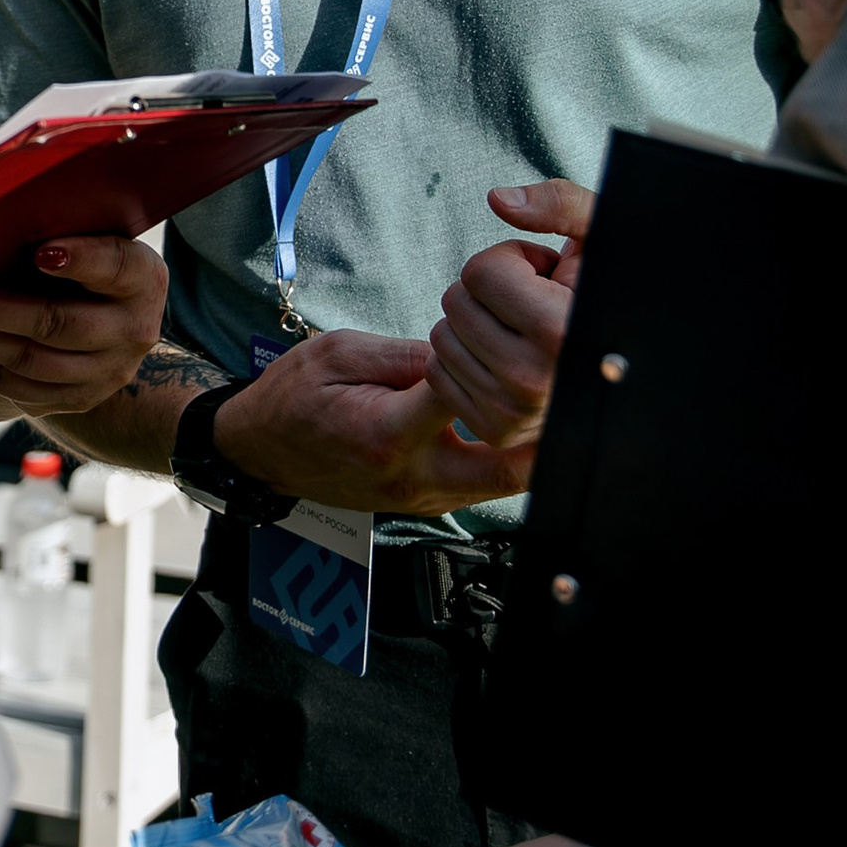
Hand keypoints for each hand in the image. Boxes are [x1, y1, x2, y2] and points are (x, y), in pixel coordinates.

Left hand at [0, 233, 169, 415]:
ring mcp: (107, 372)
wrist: (110, 325)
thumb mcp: (88, 235)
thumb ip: (57, 225)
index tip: (40, 252)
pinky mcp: (77, 398)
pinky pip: (17, 388)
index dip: (81, 260)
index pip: (115, 266)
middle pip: (59, 323)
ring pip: (31, 363)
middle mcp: (134, 330)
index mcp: (143, 277)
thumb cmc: (84, 258)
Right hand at [212, 326, 534, 518]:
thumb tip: (467, 350)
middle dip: (553, 437)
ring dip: (537, 448)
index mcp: (386, 433)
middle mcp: (412, 476)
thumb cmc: (295, 397)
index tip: (535, 343)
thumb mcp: (340, 353)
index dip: (504, 369)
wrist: (261, 451)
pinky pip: (484, 486)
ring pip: (504, 485)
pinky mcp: (428, 503)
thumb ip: (406, 355)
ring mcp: (423, 497)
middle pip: (509, 470)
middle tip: (584, 395)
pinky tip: (527, 424)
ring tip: (565, 403)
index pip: (465, 400)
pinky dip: (511, 458)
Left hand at [423, 179, 593, 447]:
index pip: (480, 272)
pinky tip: (508, 357)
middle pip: (455, 302)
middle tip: (534, 304)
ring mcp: (511, 412)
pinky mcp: (494, 430)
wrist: (629, 364)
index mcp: (560, 332)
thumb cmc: (609, 290)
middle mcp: (532, 380)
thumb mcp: (603, 236)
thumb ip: (559, 204)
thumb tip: (498, 200)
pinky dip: (465, 358)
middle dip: (490, 292)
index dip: (511, 261)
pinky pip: (438, 373)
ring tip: (524, 331)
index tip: (546, 277)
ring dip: (476, 324)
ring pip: (442, 336)